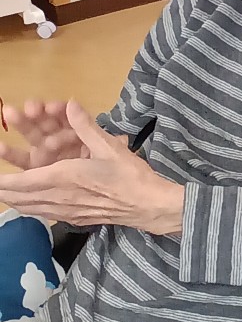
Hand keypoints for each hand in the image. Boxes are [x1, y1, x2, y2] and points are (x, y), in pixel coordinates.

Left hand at [0, 101, 183, 234]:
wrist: (147, 206)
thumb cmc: (130, 176)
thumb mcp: (109, 146)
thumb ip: (86, 126)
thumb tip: (70, 103)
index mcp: (65, 178)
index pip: (22, 182)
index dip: (2, 181)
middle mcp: (60, 198)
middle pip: (20, 198)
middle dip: (4, 189)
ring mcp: (66, 211)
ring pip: (30, 208)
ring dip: (14, 199)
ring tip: (5, 191)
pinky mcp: (74, 218)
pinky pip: (43, 214)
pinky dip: (30, 207)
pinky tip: (31, 202)